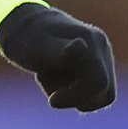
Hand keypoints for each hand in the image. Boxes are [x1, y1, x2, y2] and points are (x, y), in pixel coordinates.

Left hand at [0, 1, 116, 111]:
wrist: (24, 28)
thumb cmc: (29, 38)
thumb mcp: (38, 47)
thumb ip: (60, 51)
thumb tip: (81, 48)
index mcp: (92, 42)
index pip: (98, 82)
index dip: (76, 97)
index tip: (51, 101)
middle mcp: (102, 49)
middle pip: (103, 94)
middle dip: (72, 96)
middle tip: (45, 77)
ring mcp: (102, 58)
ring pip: (98, 97)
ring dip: (72, 95)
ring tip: (50, 75)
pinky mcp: (96, 68)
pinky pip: (91, 94)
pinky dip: (72, 93)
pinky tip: (55, 77)